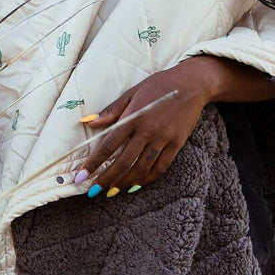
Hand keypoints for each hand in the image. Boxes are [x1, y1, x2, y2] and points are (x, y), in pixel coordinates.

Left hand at [73, 56, 217, 196]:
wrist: (192, 84)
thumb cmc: (159, 85)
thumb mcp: (132, 92)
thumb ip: (111, 110)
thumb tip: (88, 122)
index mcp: (134, 116)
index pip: (109, 144)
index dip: (94, 162)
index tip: (82, 176)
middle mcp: (148, 130)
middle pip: (123, 161)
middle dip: (106, 178)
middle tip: (93, 190)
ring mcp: (164, 139)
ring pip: (142, 168)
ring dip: (124, 182)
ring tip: (111, 191)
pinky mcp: (177, 144)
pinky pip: (160, 167)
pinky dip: (147, 179)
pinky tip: (135, 185)